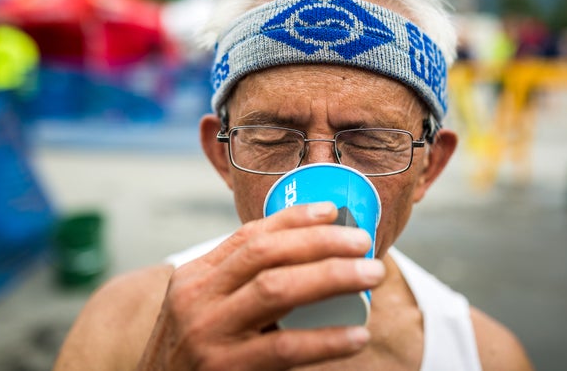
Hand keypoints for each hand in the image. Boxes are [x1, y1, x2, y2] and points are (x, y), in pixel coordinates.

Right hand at [137, 202, 384, 369]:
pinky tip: (357, 335)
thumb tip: (312, 260)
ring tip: (371, 274)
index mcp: (194, 278)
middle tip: (362, 242)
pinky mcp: (225, 369)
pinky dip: (326, 339)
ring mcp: (208, 334)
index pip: (248, 236)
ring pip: (277, 289)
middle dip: (320, 241)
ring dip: (332, 276)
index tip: (332, 211)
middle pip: (265, 254)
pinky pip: (286, 347)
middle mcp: (196, 299)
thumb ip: (240, 287)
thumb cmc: (195, 356)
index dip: (293, 219)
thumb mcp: (203, 311)